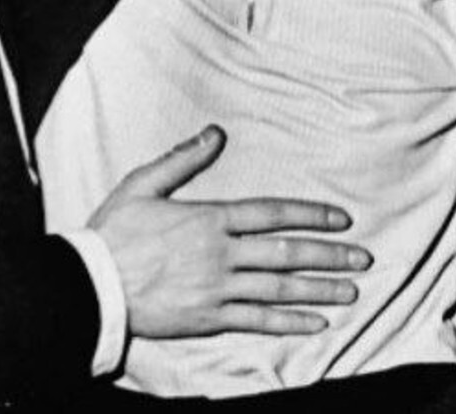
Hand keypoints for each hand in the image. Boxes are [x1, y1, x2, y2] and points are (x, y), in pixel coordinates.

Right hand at [89, 126, 371, 339]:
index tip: (341, 219)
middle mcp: (220, 255)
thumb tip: (215, 133)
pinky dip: (290, 322)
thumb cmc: (115, 230)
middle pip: (285, 254)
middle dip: (328, 255)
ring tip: (351, 291)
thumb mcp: (143, 183)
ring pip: (279, 290)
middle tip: (362, 259)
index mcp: (208, 219)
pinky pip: (258, 321)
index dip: (309, 215)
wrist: (93, 283)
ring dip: (319, 290)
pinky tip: (315, 322)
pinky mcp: (209, 318)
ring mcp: (217, 290)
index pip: (271, 214)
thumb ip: (182, 159)